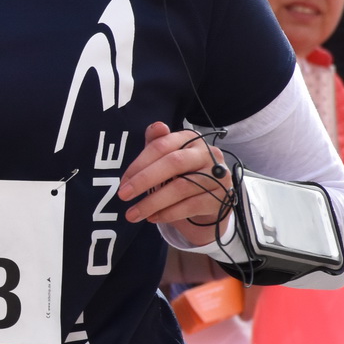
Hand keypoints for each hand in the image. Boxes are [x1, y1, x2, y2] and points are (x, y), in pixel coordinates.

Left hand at [119, 122, 232, 246]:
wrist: (209, 204)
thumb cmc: (182, 177)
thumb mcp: (166, 160)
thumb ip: (156, 144)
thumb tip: (157, 126)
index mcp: (191, 139)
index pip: (162, 145)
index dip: (139, 163)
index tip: (123, 181)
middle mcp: (208, 154)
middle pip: (173, 163)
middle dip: (144, 180)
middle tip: (123, 195)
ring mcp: (218, 176)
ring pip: (181, 187)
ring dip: (152, 202)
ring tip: (133, 214)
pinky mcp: (221, 198)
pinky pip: (190, 206)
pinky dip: (168, 213)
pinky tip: (153, 218)